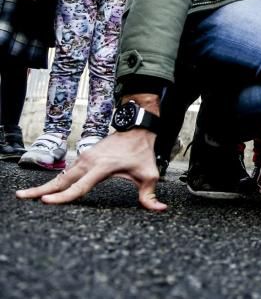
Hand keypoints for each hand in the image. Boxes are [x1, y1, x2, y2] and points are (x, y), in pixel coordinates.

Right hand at [16, 129, 164, 210]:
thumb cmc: (141, 152)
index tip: (47, 201)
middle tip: (22, 197)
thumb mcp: (149, 174)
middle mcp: (88, 162)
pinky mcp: (83, 158)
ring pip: (61, 176)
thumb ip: (150, 194)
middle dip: (42, 190)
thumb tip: (160, 210)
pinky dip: (54, 181)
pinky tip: (45, 190)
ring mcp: (83, 158)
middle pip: (61, 180)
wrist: (136, 129)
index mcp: (102, 167)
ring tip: (26, 196)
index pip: (80, 186)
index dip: (63, 196)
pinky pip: (66, 173)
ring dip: (44, 186)